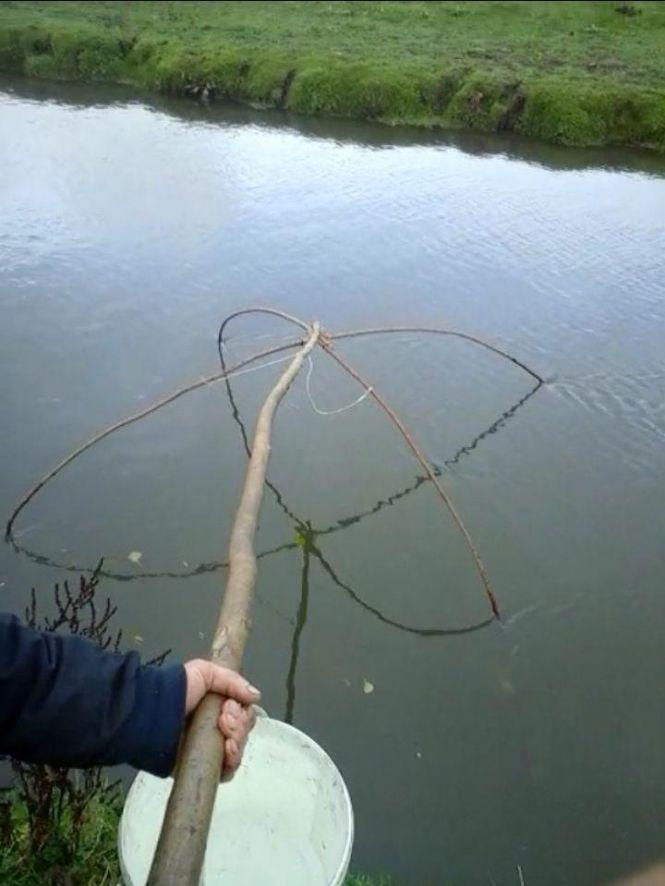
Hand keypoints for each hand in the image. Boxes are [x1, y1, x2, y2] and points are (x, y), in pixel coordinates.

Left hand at [184, 659, 259, 775]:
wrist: (152, 714)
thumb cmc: (176, 690)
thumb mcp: (204, 672)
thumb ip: (232, 681)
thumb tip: (256, 696)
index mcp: (218, 707)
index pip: (244, 714)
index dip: (242, 713)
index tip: (229, 707)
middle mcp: (216, 729)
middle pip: (244, 732)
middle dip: (239, 725)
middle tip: (224, 720)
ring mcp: (210, 750)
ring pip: (239, 751)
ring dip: (238, 742)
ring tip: (225, 737)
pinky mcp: (203, 768)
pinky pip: (227, 772)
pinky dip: (231, 763)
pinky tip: (226, 752)